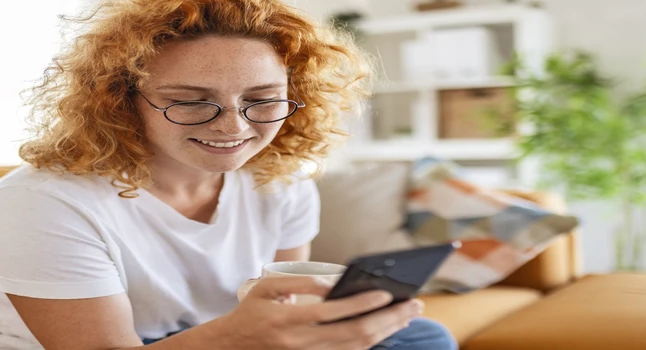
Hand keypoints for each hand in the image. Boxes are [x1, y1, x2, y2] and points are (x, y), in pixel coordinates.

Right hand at [208, 276, 423, 349]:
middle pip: (354, 334)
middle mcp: (301, 342)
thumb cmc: (252, 312)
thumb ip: (299, 282)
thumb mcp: (266, 288)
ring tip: (406, 315)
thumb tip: (332, 283)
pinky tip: (386, 329)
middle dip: (388, 319)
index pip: (333, 312)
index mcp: (288, 319)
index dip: (362, 303)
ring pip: (357, 348)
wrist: (232, 347)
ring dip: (386, 332)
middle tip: (413, 305)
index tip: (386, 293)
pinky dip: (371, 343)